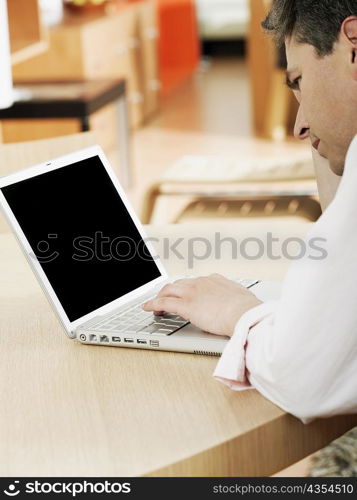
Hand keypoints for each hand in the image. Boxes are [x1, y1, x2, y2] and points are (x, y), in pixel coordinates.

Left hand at [142, 274, 261, 336]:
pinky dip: (153, 304)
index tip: (184, 292)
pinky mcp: (185, 305)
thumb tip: (240, 304)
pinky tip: (147, 308)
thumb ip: (236, 300)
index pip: (195, 282)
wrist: (244, 313)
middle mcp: (201, 283)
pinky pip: (163, 302)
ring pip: (168, 291)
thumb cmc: (247, 310)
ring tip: (155, 304)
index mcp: (215, 280)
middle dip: (170, 290)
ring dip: (160, 297)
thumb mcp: (243, 299)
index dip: (187, 288)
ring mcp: (192, 293)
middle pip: (179, 284)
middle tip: (165, 297)